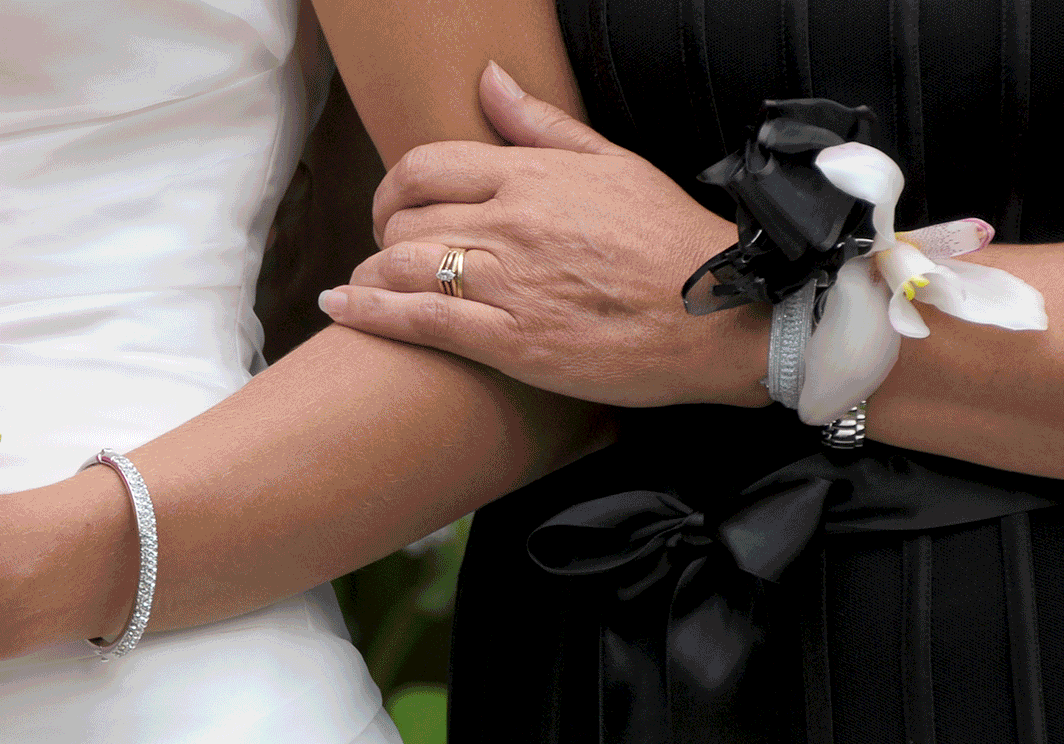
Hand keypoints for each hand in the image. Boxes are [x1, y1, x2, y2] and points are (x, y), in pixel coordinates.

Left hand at [319, 61, 768, 407]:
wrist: (722, 317)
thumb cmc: (671, 242)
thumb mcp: (613, 164)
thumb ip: (541, 126)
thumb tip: (489, 82)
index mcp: (533, 178)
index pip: (427, 166)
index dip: (392, 187)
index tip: (391, 207)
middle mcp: (513, 225)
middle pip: (405, 219)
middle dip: (383, 237)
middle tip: (385, 254)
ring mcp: (509, 284)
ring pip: (403, 266)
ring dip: (370, 276)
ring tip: (362, 287)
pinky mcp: (512, 342)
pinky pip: (420, 321)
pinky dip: (369, 312)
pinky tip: (341, 309)